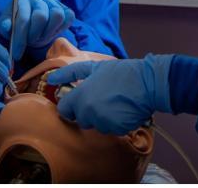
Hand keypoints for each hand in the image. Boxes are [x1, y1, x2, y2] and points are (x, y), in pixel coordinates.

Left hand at [0, 0, 74, 61]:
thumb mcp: (6, 23)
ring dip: (47, 32)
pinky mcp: (66, 7)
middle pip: (41, 16)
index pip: (23, 18)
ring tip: (39, 37)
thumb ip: (5, 25)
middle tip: (30, 42)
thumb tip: (7, 27)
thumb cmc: (16, 21)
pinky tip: (49, 32)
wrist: (31, 15)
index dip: (20, 38)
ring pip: (57, 15)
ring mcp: (54, 0)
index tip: (17, 54)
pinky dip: (60, 28)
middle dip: (34, 35)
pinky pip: (69, 17)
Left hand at [46, 55, 173, 134]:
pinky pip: (109, 129)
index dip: (70, 105)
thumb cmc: (120, 73)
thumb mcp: (94, 67)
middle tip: (100, 98)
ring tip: (113, 102)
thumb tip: (51, 78)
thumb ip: (70, 73)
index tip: (78, 100)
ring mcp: (102, 123)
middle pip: (80, 119)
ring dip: (101, 117)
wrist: (147, 83)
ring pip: (95, 125)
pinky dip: (114, 122)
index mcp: (80, 97)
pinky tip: (121, 110)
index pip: (64, 110)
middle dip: (87, 111)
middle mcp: (88, 113)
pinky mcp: (115, 130)